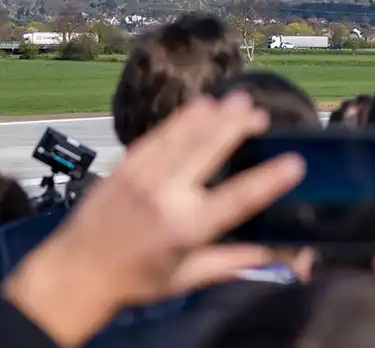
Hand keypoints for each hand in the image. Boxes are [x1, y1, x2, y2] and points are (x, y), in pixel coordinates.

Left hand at [4, 94, 305, 346]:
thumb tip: (279, 256)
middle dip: (236, 127)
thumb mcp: (188, 277)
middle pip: (208, 151)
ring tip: (239, 99)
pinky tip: (201, 106)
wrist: (75, 274)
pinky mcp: (125, 167)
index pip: (237, 199)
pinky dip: (182, 119)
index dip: (269, 180)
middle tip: (260, 112)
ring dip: (214, 116)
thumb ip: (234, 261)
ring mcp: (142, 178)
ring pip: (184, 137)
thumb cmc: (137, 280)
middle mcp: (165, 197)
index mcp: (186, 229)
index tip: (295, 162)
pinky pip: (158, 135)